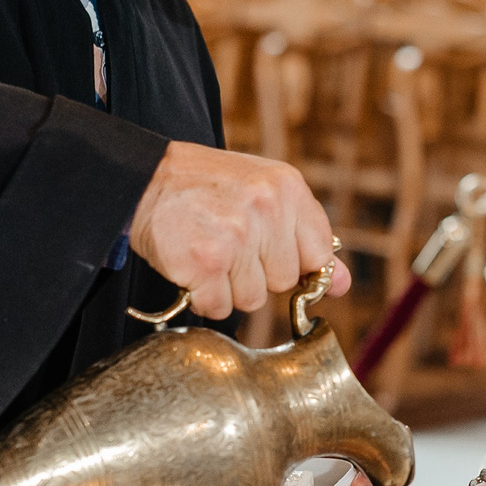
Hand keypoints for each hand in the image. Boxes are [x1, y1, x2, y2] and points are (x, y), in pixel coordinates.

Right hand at [127, 142, 350, 318]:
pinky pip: (218, 307)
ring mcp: (236, 237)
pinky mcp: (205, 263)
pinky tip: (192, 267)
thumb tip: (342, 283)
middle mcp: (266, 209)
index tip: (272, 257)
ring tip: (210, 252)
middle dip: (257, 274)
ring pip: (253, 299)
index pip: (319, 253)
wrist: (144, 177)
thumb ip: (306, 235)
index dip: (296, 263)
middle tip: (229, 245)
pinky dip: (203, 297)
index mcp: (287, 188)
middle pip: (284, 281)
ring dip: (228, 287)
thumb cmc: (207, 187)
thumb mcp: (264, 192)